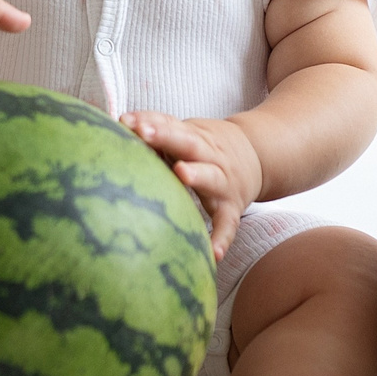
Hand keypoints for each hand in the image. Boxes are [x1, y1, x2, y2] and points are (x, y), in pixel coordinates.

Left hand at [122, 112, 263, 260]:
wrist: (258, 156)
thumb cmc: (206, 147)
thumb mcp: (187, 133)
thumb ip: (158, 130)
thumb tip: (118, 124)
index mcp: (195, 136)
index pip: (170, 124)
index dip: (150, 122)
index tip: (127, 121)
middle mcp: (210, 156)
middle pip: (188, 143)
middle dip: (165, 137)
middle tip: (143, 133)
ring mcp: (223, 182)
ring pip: (210, 177)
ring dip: (197, 174)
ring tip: (181, 173)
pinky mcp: (232, 209)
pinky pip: (228, 225)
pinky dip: (222, 239)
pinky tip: (213, 254)